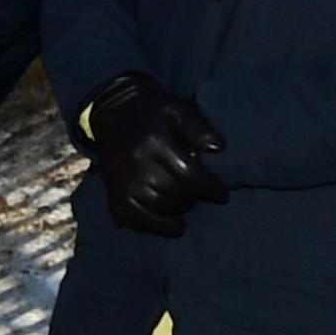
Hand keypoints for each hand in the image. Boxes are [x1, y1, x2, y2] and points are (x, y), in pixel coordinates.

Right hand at [84, 72, 228, 237]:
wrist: (112, 109)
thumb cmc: (151, 110)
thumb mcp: (176, 109)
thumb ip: (198, 128)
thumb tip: (218, 148)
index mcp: (154, 143)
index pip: (188, 174)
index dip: (209, 189)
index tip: (223, 196)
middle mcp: (136, 164)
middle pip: (173, 194)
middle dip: (192, 199)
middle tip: (201, 196)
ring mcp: (121, 181)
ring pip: (155, 209)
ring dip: (175, 213)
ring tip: (185, 207)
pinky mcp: (112, 193)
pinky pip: (133, 218)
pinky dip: (152, 225)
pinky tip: (167, 223)